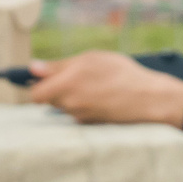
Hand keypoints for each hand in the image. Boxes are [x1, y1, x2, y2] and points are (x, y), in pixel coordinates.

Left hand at [28, 51, 182, 126]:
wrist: (148, 98)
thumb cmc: (122, 73)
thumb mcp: (92, 59)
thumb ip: (59, 65)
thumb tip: (34, 68)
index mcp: (66, 84)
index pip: (36, 93)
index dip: (38, 85)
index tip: (44, 79)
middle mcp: (69, 103)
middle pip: (49, 100)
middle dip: (57, 89)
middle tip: (77, 78)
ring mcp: (79, 115)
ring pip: (64, 106)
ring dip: (72, 97)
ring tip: (94, 86)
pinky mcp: (90, 123)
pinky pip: (78, 113)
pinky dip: (85, 106)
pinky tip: (102, 97)